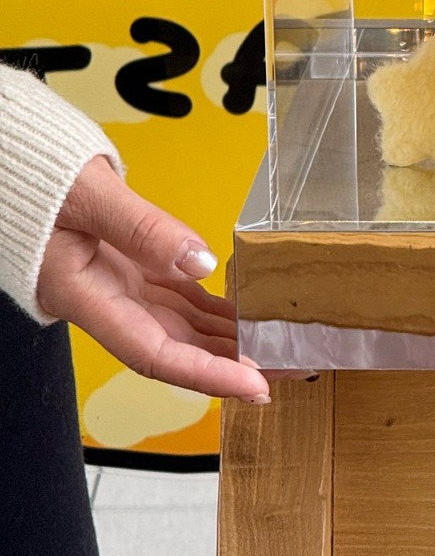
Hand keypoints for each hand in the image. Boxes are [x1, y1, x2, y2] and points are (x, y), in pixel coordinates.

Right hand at [36, 155, 269, 403]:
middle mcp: (106, 302)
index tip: (254, 385)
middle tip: (287, 371)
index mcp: (85, 295)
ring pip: (183, 328)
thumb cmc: (41, 181)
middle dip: (231, 367)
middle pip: (176, 349)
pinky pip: (180, 300)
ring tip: (277, 348)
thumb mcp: (91, 194)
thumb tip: (200, 260)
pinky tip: (247, 316)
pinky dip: (214, 310)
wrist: (20, 171)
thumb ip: (142, 228)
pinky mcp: (133, 272)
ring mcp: (121, 289)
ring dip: (228, 341)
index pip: (154, 353)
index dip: (207, 375)